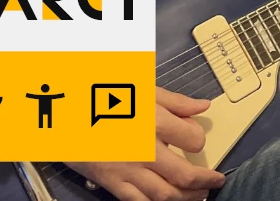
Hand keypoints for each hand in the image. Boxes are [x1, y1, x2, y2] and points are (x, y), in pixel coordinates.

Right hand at [65, 87, 225, 200]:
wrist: (63, 115)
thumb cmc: (103, 97)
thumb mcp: (143, 90)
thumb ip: (176, 101)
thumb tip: (203, 106)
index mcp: (155, 123)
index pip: (193, 140)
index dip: (199, 140)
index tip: (196, 140)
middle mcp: (145, 151)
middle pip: (184, 175)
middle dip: (205, 181)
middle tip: (215, 181)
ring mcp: (128, 171)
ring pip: (165, 195)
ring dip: (187, 198)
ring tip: (198, 195)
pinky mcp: (112, 183)